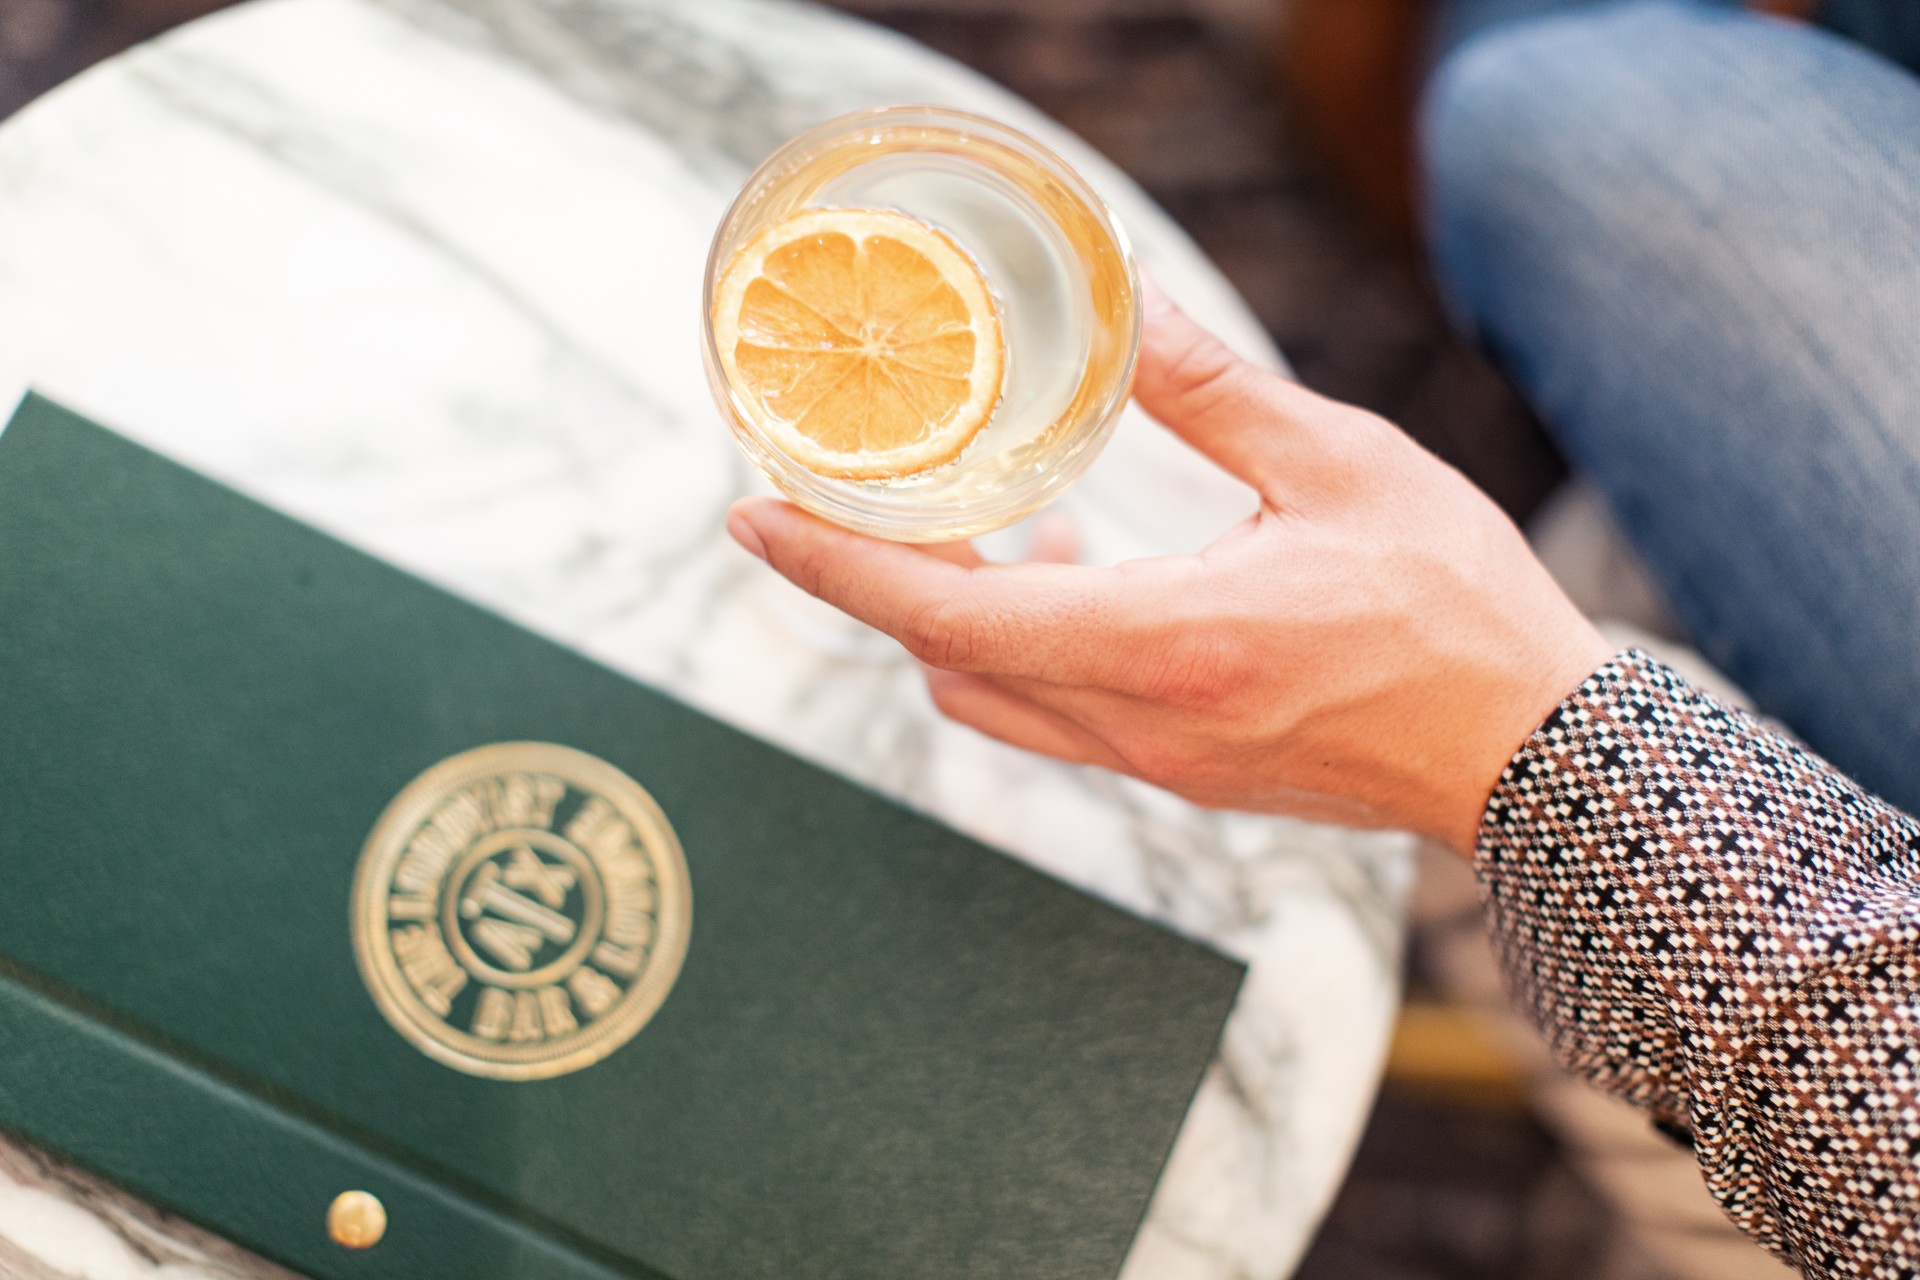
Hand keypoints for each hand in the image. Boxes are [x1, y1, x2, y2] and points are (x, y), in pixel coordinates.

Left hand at [726, 285, 1611, 853]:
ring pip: (997, 697)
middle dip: (878, 583)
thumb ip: (1212, 392)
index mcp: (1167, 641)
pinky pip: (1059, 715)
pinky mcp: (1186, 775)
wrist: (1531, 756)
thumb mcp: (1338, 467)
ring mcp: (1159, 763)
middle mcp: (1141, 721)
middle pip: (948, 660)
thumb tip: (1126, 308)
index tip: (756, 519)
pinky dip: (1026, 648)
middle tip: (845, 502)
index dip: (837, 566)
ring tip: (991, 528)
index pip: (950, 614)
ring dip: (957, 619)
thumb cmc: (1454, 608)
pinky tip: (1078, 575)